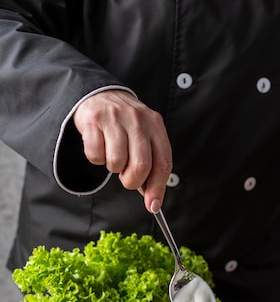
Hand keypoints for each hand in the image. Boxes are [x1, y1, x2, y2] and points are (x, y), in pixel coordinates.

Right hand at [73, 89, 171, 212]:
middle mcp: (138, 120)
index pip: (163, 163)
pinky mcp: (94, 120)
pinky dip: (96, 158)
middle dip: (132, 181)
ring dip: (113, 168)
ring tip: (113, 155)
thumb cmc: (126, 125)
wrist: (99, 95)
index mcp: (156, 126)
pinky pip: (95, 155)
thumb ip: (151, 166)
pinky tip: (100, 146)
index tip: (152, 206)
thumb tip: (152, 201)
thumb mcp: (144, 139)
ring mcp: (115, 118)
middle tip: (126, 176)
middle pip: (141, 166)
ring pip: (116, 162)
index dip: (158, 188)